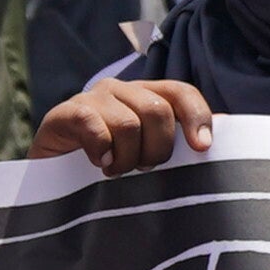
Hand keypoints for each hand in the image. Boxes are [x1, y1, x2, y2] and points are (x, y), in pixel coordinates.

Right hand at [33, 77, 218, 179]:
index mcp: (146, 95)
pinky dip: (101, 150)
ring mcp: (91, 98)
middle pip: (157, 111)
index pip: (181, 92)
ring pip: (127, 123)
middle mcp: (121, 90)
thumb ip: (177, 143)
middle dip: (157, 149)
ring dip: (127, 158)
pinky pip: (93, 126)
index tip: (201, 148)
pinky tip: (100, 164)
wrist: (52, 178)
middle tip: (143, 168)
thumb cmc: (110, 166)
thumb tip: (217, 140)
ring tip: (117, 171)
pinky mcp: (65, 113)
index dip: (196, 117)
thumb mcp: (146, 153)